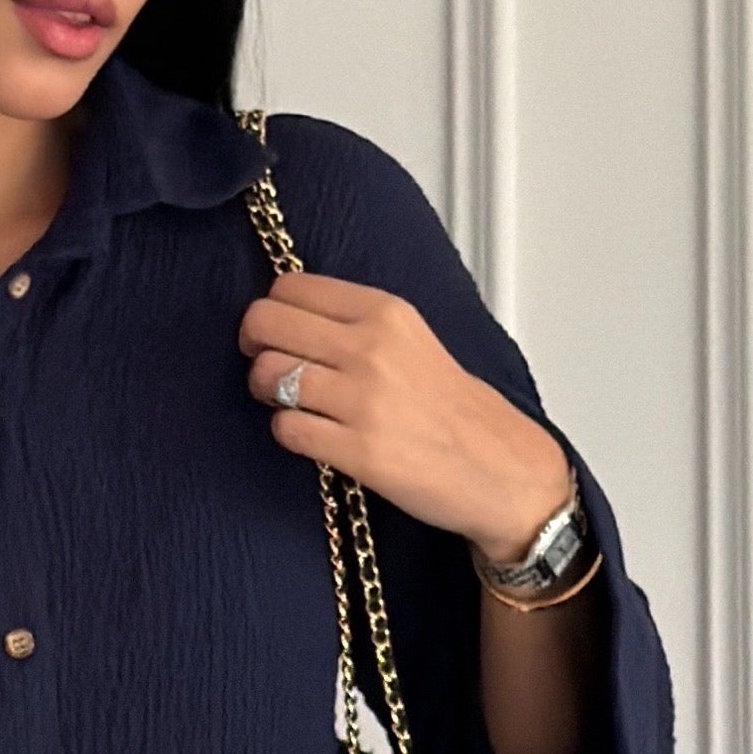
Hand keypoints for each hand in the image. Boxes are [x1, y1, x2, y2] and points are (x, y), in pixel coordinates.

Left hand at [237, 269, 571, 559]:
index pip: (289, 287)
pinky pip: (284, 428)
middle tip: (269, 365)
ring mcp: (363, 399)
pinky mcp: (358, 450)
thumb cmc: (450, 406)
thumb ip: (352, 320)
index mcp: (385, 311)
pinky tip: (311, 435)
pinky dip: (287, 432)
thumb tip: (284, 315)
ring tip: (290, 403)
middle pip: (265, 323)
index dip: (271, 310)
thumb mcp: (410, 337)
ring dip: (266, 392)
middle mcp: (371, 347)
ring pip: (266, 375)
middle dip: (254, 346)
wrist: (498, 466)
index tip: (277, 332)